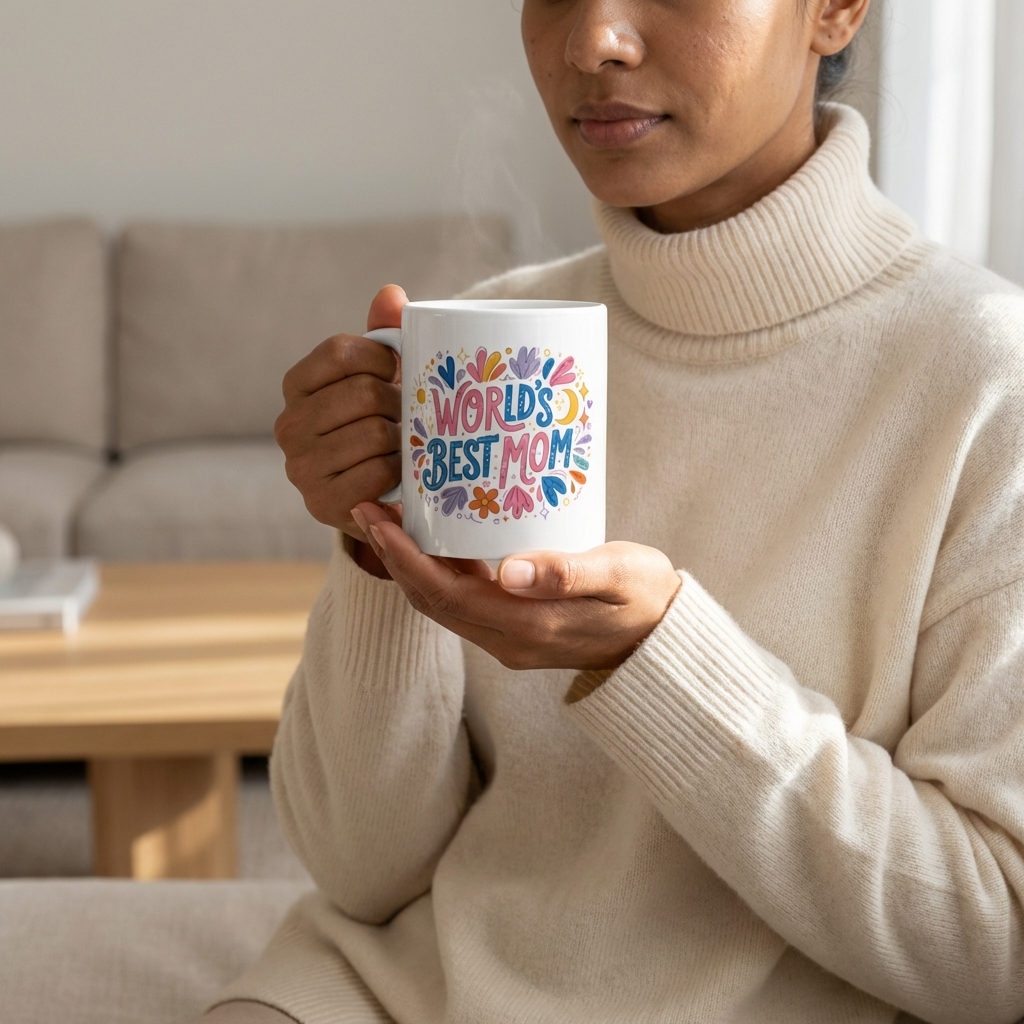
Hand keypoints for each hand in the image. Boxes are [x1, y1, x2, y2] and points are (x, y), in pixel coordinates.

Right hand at [275, 285, 407, 545]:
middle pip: (363, 394)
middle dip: (397, 403)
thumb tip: (391, 294)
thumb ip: (383, 334)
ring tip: (404, 443)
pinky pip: (376, 474)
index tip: (398, 372)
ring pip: (374, 433)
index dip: (382, 359)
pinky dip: (398, 471)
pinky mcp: (321, 504)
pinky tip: (399, 471)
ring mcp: (301, 467)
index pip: (340, 352)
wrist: (375, 491)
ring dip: (402, 439)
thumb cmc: (378, 421)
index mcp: (297, 384)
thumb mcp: (379, 377)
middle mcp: (288, 425)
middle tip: (406, 415)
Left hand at [350, 502, 681, 670]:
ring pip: (444, 602)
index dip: (404, 558)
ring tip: (392, 518)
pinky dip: (440, 571)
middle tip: (368, 508)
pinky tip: (438, 539)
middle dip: (394, 557)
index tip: (377, 518)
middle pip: (432, 600)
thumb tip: (509, 570)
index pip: (445, 593)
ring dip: (412, 565)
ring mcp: (510, 639)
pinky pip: (464, 601)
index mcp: (527, 626)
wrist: (665, 642)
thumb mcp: (617, 576)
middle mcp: (508, 640)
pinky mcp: (517, 630)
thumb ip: (565, 574)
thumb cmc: (648, 598)